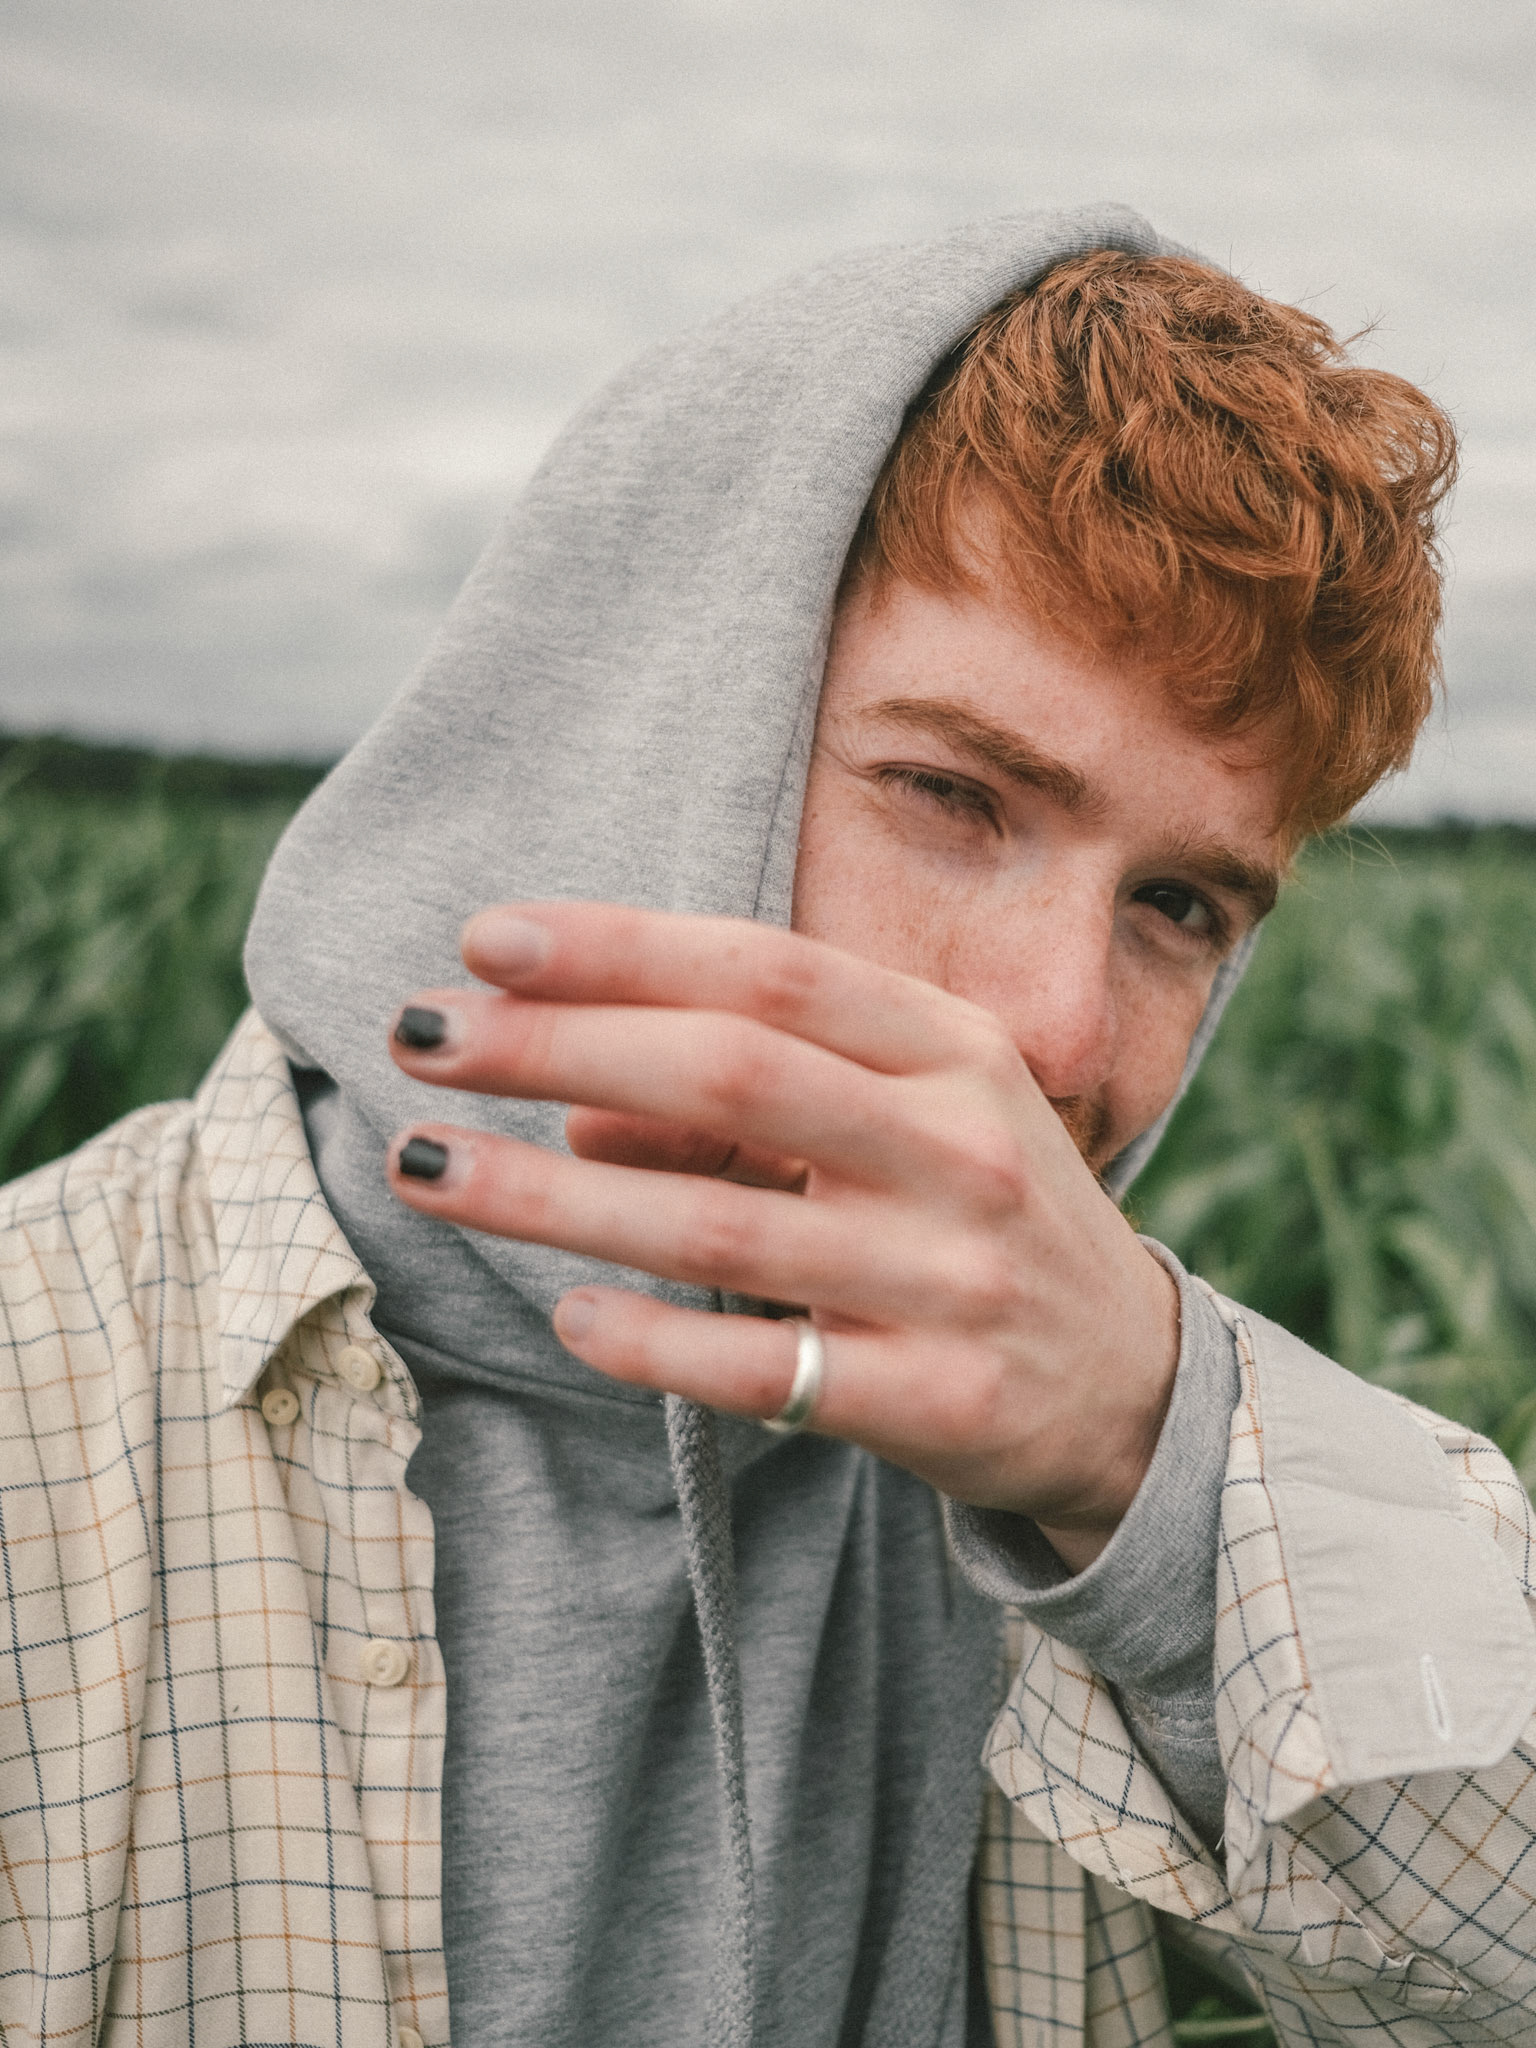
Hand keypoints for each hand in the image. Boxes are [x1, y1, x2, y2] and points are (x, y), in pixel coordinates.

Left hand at [386, 902, 1178, 1568]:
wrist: (1132, 1381)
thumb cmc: (976, 1214)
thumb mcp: (900, 1121)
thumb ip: (750, 1102)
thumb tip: (577, 1110)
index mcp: (951, 1048)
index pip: (768, 970)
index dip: (620, 947)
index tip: (487, 939)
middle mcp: (958, 1147)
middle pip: (731, 1075)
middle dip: (557, 1047)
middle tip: (422, 1038)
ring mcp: (950, 1277)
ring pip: (721, 1228)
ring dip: (553, 1195)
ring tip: (424, 1168)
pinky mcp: (938, 1398)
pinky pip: (767, 1372)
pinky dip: (654, 1343)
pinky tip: (566, 1316)